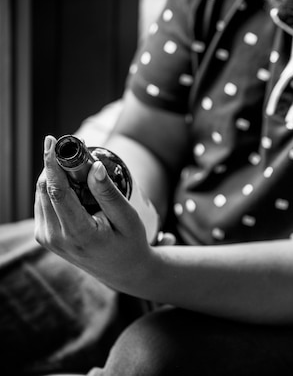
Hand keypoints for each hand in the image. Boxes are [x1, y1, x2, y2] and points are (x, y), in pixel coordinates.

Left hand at [34, 135, 154, 290]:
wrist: (123, 272)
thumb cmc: (130, 243)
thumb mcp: (128, 218)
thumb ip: (109, 193)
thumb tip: (93, 166)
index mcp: (78, 234)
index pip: (58, 192)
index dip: (53, 163)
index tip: (53, 141)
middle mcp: (56, 237)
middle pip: (46, 189)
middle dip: (55, 164)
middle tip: (72, 148)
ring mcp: (47, 238)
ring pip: (41, 193)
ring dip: (55, 175)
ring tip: (77, 166)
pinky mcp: (44, 236)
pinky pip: (42, 202)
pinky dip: (54, 187)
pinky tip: (72, 184)